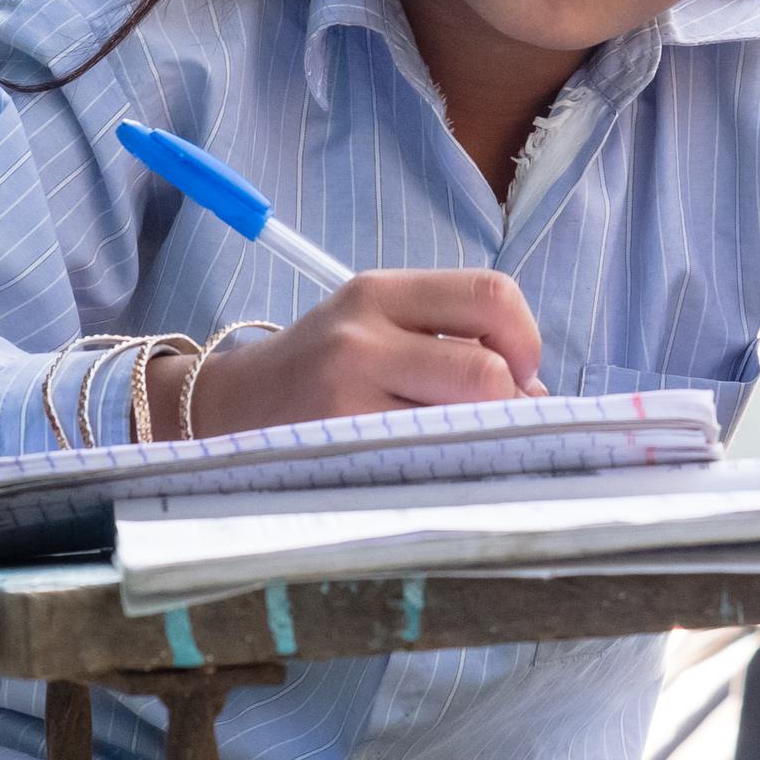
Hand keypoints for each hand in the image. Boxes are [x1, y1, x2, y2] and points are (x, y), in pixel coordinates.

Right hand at [147, 270, 544, 438]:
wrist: (223, 409)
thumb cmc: (320, 371)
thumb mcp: (374, 327)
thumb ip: (452, 342)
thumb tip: (536, 394)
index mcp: (380, 293)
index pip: (492, 294)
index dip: (526, 338)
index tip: (520, 370)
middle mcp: (361, 335)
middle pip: (485, 369)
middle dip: (510, 402)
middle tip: (495, 419)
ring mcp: (345, 394)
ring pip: (460, 421)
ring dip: (483, 438)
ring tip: (463, 441)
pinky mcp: (335, 445)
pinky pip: (424, 460)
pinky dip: (447, 466)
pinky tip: (433, 466)